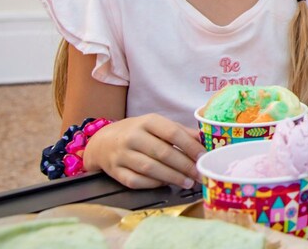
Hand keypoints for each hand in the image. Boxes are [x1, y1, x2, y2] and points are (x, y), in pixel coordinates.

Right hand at [82, 114, 203, 188]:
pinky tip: (166, 184)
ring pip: (150, 169)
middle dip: (185, 166)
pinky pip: (136, 181)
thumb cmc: (138, 133)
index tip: (204, 156)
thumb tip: (204, 140)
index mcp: (148, 121)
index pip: (172, 133)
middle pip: (163, 153)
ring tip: (188, 182)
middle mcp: (133, 137)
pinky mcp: (114, 172)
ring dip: (172, 177)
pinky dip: (153, 184)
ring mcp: (121, 155)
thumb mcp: (157, 125)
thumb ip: (181, 132)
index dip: (190, 146)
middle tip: (199, 174)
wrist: (103, 142)